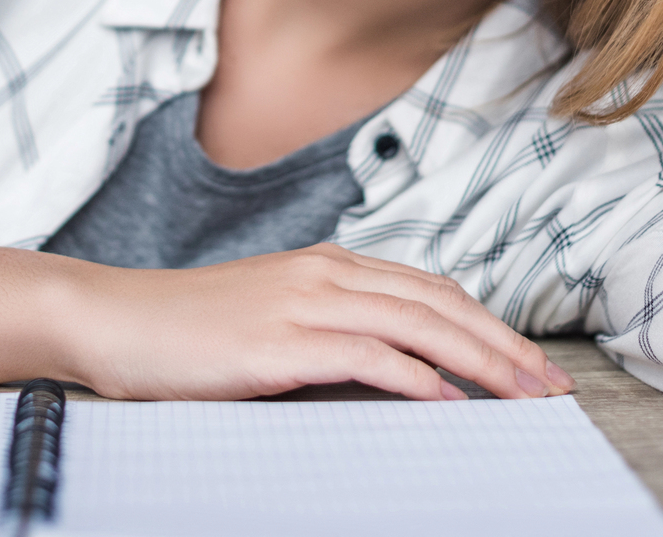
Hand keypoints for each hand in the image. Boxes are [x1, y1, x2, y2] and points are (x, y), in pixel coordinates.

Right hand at [62, 242, 572, 401]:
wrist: (112, 320)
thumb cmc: (187, 330)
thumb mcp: (272, 318)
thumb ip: (334, 331)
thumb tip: (404, 371)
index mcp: (327, 263)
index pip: (431, 287)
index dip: (489, 323)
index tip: (531, 363)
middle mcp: (324, 273)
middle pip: (439, 302)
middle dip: (504, 345)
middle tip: (550, 386)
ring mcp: (302, 303)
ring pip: (417, 323)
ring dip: (479, 361)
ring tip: (520, 395)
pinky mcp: (279, 342)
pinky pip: (366, 354)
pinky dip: (415, 376)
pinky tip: (446, 400)